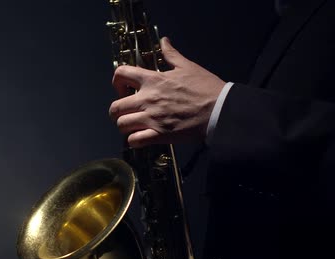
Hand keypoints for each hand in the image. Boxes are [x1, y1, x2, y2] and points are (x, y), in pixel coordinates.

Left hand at [109, 37, 225, 147]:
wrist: (220, 110)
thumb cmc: (205, 88)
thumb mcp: (187, 66)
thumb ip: (171, 54)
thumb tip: (164, 41)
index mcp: (152, 80)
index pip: (120, 74)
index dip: (117, 82)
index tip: (124, 89)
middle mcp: (147, 99)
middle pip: (115, 107)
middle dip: (117, 111)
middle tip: (127, 113)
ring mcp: (151, 118)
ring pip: (122, 125)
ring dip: (125, 126)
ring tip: (134, 126)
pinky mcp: (159, 134)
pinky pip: (134, 141)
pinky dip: (134, 141)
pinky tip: (141, 138)